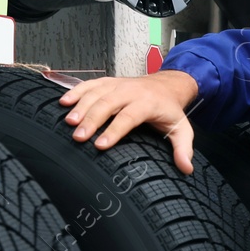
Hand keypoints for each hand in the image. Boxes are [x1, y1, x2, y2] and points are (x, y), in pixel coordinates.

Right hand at [59, 71, 199, 173]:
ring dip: (81, 106)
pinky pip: (89, 85)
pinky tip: (63, 102)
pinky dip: (75, 92)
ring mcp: (117, 84)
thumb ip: (183, 148)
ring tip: (68, 123)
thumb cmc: (169, 111)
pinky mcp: (107, 82)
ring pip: (96, 93)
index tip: (101, 145)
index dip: (114, 130)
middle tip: (79, 137)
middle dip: (92, 120)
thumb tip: (186, 168)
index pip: (129, 117)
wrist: (166, 85)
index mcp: (148, 103)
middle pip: (108, 103)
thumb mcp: (182, 129)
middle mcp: (131, 91)